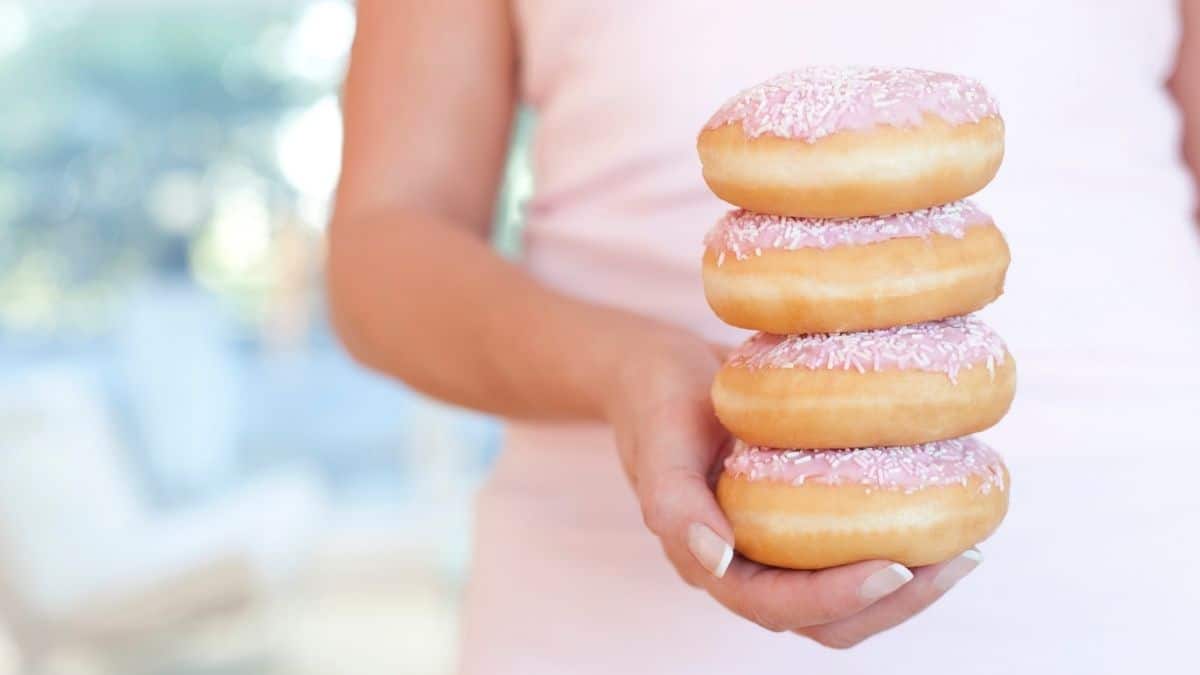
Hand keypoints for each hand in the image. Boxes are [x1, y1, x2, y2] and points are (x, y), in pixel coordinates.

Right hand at [606, 331, 983, 647]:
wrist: (655, 373)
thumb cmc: (654, 400)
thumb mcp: (657, 442)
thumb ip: (675, 504)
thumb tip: (718, 561)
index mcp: (707, 561)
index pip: (778, 606)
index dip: (839, 598)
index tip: (898, 566)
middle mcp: (746, 567)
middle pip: (828, 620)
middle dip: (897, 601)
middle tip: (957, 559)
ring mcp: (774, 548)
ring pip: (848, 598)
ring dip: (908, 585)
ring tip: (964, 546)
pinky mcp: (797, 521)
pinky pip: (851, 551)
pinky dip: (896, 543)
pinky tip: (937, 511)